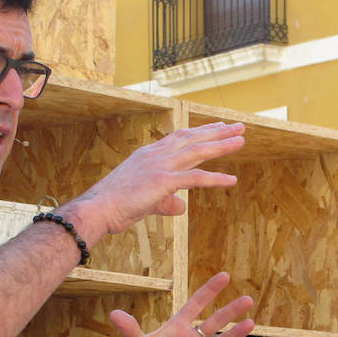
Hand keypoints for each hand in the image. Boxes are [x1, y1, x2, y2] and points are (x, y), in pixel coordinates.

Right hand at [66, 122, 245, 239]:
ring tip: (241, 140)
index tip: (217, 126)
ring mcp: (159, 166)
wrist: (96, 210)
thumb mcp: (145, 202)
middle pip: (192, 137)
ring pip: (197, 151)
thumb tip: (181, 207)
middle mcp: (155, 155)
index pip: (179, 138)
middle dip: (217, 131)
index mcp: (148, 155)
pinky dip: (215, 179)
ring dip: (221, 145)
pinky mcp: (162, 181)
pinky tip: (232, 180)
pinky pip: (195, 178)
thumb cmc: (114, 207)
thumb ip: (166, 202)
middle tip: (238, 127)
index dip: (200, 131)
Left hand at [107, 272, 254, 336]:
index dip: (209, 291)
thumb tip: (115, 314)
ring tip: (250, 323)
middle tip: (248, 299)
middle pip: (214, 322)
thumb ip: (129, 330)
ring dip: (235, 335)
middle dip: (230, 311)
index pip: (195, 305)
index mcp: (176, 329)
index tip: (224, 276)